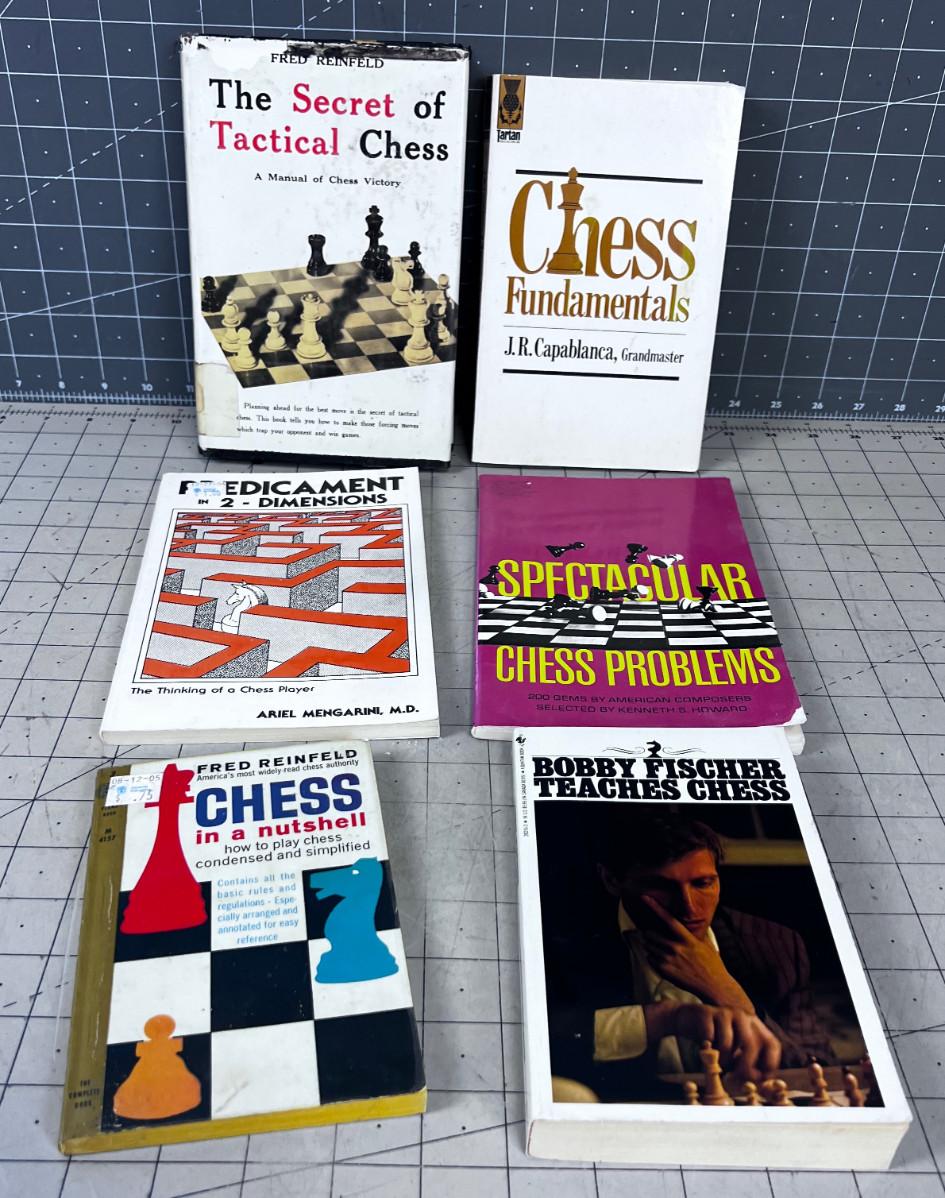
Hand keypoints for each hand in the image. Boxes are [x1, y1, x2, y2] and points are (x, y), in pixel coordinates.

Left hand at [639, 895, 753, 1012]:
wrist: (714, 987)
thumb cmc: (713, 965)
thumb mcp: (707, 944)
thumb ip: (698, 933)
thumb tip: (697, 924)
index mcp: (687, 939)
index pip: (668, 919)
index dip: (655, 907)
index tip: (645, 898)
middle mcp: (676, 948)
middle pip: (651, 934)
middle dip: (650, 934)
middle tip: (654, 936)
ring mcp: (670, 960)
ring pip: (649, 947)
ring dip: (651, 947)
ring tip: (661, 950)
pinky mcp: (665, 971)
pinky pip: (650, 960)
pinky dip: (653, 958)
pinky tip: (663, 961)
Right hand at [645, 1001, 781, 1080]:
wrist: (687, 1019)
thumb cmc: (714, 1039)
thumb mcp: (735, 1051)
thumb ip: (747, 1063)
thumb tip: (761, 1083)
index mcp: (755, 1024)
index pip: (772, 1043)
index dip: (769, 1063)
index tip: (760, 1080)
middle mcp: (743, 1016)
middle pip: (751, 1043)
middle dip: (745, 1066)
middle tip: (737, 1078)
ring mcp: (725, 1012)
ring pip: (729, 1043)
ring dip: (723, 1059)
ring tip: (720, 1063)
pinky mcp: (707, 1013)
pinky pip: (710, 1038)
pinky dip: (708, 1049)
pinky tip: (706, 1049)